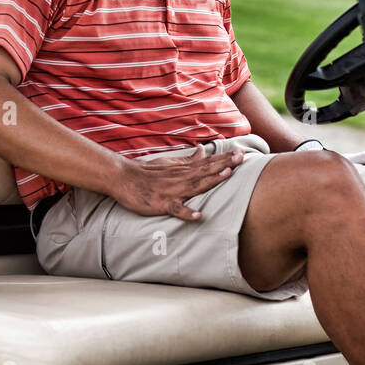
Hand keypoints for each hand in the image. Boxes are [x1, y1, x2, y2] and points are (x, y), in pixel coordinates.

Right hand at [111, 147, 244, 220]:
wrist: (123, 178)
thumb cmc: (147, 172)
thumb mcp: (169, 163)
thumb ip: (188, 159)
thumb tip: (202, 149)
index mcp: (183, 170)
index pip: (207, 163)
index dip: (224, 159)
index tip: (241, 153)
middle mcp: (180, 178)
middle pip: (205, 171)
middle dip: (224, 164)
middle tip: (241, 158)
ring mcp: (171, 191)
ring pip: (194, 185)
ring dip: (210, 180)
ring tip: (226, 175)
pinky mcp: (161, 203)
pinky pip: (175, 209)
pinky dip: (186, 212)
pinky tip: (198, 215)